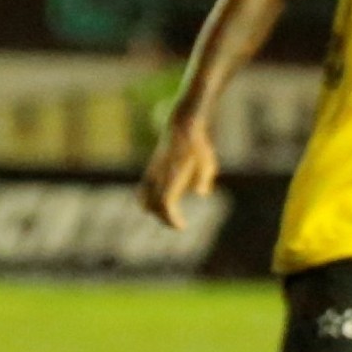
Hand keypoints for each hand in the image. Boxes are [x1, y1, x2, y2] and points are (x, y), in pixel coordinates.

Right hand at [140, 115, 218, 230]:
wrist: (182, 125)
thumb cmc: (198, 144)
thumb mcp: (207, 162)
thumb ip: (204, 178)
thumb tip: (201, 194)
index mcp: (172, 175)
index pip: (165, 203)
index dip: (171, 218)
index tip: (181, 226)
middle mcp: (159, 175)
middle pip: (153, 205)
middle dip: (164, 218)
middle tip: (178, 224)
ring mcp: (152, 171)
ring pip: (144, 198)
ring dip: (154, 209)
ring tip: (169, 214)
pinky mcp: (151, 168)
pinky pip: (144, 189)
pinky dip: (149, 199)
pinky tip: (163, 201)